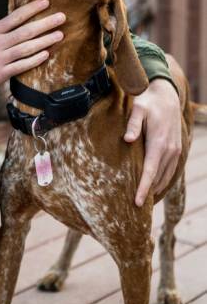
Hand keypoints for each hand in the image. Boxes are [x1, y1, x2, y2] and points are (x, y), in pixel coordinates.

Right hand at [0, 0, 64, 93]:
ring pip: (26, 48)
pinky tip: (45, 54)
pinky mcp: (1, 74)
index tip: (45, 2)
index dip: (31, 9)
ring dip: (45, 41)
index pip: (14, 17)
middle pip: (25, 32)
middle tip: (61, 17)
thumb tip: (11, 25)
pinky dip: (34, 60)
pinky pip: (21, 66)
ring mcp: (0, 59)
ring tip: (59, 35)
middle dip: (45, 23)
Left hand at [124, 78, 181, 206]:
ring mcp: (174, 150)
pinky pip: (169, 170)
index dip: (144, 188)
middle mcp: (169, 150)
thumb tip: (127, 140)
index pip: (150, 171)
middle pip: (157, 178)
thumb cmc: (147, 102)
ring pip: (165, 176)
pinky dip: (162, 180)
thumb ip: (133, 125)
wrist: (165, 95)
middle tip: (135, 208)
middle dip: (148, 193)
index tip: (138, 202)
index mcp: (158, 143)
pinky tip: (153, 187)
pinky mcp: (176, 149)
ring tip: (143, 201)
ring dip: (155, 189)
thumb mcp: (138, 110)